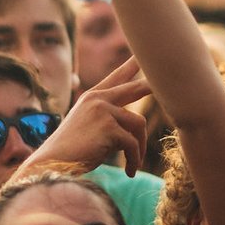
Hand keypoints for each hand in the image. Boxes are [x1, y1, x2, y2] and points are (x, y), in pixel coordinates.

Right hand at [24, 57, 151, 175]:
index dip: (132, 65)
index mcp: (92, 98)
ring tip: (133, 164)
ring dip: (139, 148)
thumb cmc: (71, 152)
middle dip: (154, 86)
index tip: (143, 53)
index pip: (117, 77)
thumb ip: (110, 120)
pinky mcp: (108, 126)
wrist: (52, 165)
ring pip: (139, 125)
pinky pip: (132, 143)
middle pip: (136, 88)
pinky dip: (134, 159)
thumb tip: (137, 125)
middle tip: (171, 84)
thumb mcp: (89, 128)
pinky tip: (129, 172)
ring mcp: (103, 110)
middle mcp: (98, 99)